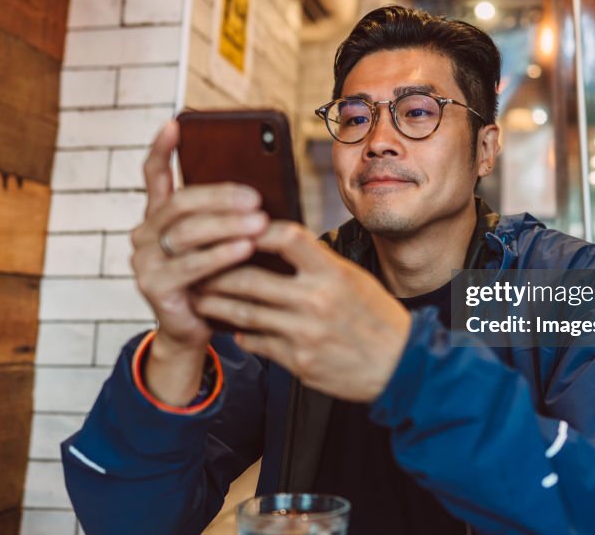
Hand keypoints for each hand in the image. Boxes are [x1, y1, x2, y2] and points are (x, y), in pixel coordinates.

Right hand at [128, 120, 267, 403]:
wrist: (196, 330)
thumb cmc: (215, 279)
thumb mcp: (220, 243)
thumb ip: (226, 217)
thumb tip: (260, 189)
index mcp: (158, 217)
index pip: (154, 175)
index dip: (163, 149)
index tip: (175, 123)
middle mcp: (144, 234)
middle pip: (180, 203)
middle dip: (220, 196)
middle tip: (255, 196)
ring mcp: (145, 261)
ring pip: (186, 233)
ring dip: (226, 225)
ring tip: (258, 221)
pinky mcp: (154, 288)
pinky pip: (190, 266)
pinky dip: (221, 255)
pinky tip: (246, 248)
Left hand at [193, 221, 411, 401]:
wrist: (401, 366)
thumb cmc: (377, 318)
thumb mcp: (353, 279)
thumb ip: (317, 263)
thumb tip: (277, 241)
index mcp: (332, 273)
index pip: (285, 237)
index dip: (255, 230)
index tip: (235, 227)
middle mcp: (316, 301)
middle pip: (249, 279)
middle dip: (215, 272)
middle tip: (194, 266)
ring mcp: (304, 334)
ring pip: (244, 314)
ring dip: (215, 304)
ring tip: (198, 296)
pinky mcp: (298, 363)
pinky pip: (257, 343)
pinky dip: (240, 334)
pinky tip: (231, 328)